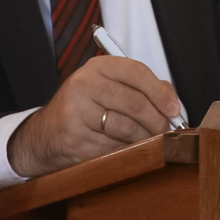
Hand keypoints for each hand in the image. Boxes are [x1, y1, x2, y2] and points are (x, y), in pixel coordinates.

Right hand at [7, 55, 181, 177]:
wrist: (44, 135)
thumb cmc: (84, 109)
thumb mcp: (106, 87)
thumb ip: (139, 87)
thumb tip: (171, 98)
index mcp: (96, 68)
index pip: (136, 72)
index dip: (160, 92)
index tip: (174, 108)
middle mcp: (83, 85)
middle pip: (134, 102)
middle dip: (158, 120)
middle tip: (168, 131)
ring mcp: (77, 114)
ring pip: (127, 129)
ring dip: (146, 139)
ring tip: (151, 141)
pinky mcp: (76, 140)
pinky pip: (114, 148)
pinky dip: (128, 152)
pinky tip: (129, 150)